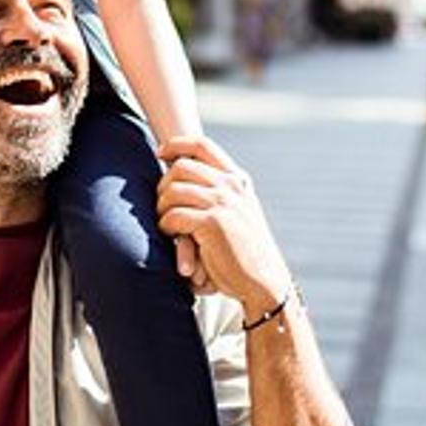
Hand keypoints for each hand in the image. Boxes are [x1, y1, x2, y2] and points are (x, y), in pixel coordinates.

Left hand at [155, 135, 293, 317]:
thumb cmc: (245, 250)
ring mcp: (223, 202)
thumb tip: (180, 171)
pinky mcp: (213, 224)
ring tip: (167, 225)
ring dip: (162, 209)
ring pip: (172, 191)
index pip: (202, 145)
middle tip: (163, 206)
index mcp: (237, 179)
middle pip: (180, 167)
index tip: (161, 154)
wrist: (264, 281)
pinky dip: (166, 226)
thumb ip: (219, 191)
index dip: (176, 145)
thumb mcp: (239, 211)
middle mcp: (231, 186)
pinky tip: (173, 237)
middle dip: (163, 185)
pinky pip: (173, 216)